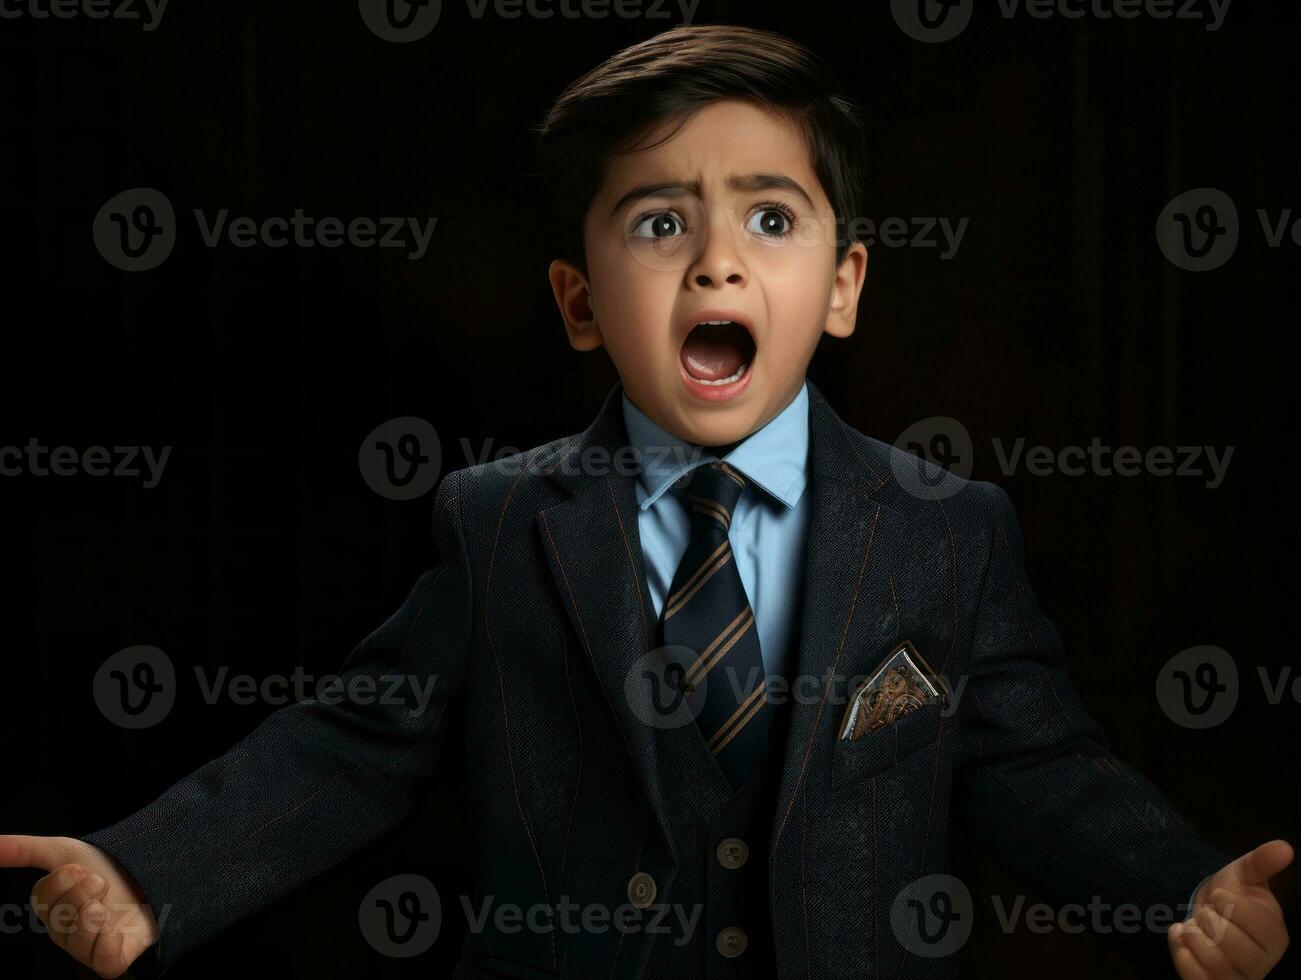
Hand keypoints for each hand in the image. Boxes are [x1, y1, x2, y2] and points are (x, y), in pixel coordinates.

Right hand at [0, 834, 159, 977]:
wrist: (153, 869)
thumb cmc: (106, 866)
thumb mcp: (65, 851)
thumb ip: (25, 850)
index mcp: (55, 908)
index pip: (43, 901)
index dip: (59, 883)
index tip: (81, 868)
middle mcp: (69, 931)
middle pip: (59, 922)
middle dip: (79, 896)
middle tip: (100, 881)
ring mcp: (94, 945)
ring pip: (79, 943)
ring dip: (91, 918)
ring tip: (106, 901)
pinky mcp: (119, 955)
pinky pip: (106, 965)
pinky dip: (107, 948)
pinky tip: (115, 929)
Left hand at [1169, 839, 1291, 978]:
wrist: (1208, 916)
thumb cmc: (1231, 896)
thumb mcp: (1245, 874)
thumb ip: (1262, 861)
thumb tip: (1285, 847)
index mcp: (1275, 935)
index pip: (1258, 922)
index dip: (1231, 903)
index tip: (1221, 896)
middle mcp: (1261, 962)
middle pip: (1234, 945)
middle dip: (1210, 919)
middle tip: (1207, 912)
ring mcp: (1237, 977)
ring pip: (1215, 963)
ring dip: (1194, 935)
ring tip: (1194, 925)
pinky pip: (1196, 978)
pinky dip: (1181, 953)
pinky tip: (1181, 936)